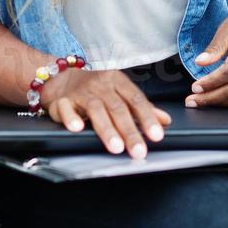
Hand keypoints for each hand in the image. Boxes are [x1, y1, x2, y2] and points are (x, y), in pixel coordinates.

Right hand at [42, 68, 171, 158]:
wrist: (62, 78)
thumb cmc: (97, 88)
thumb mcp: (120, 93)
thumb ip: (141, 107)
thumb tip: (165, 120)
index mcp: (118, 82)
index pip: (136, 100)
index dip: (147, 118)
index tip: (156, 135)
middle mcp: (100, 85)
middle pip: (118, 108)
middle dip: (129, 130)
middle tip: (139, 150)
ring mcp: (81, 92)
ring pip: (95, 109)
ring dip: (106, 129)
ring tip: (116, 147)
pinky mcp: (62, 100)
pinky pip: (65, 108)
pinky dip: (71, 117)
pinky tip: (77, 128)